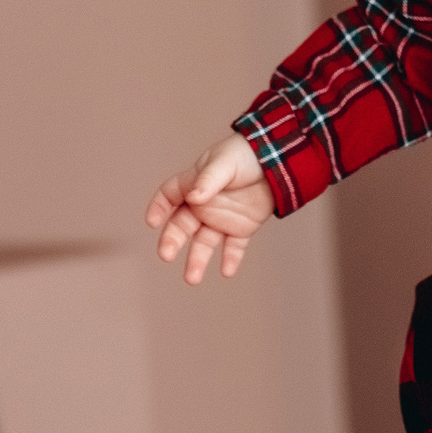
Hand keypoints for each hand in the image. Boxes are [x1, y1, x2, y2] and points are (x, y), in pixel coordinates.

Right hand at [145, 133, 276, 283]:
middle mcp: (203, 205)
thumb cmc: (245, 154)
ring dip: (197, 259)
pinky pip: (234, 247)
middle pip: (181, 225)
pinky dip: (230, 259)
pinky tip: (227, 271)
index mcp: (193, 184)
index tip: (152, 221)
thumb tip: (193, 197)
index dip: (159, 208)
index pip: (169, 196)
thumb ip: (209, 179)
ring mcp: (221, 218)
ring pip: (204, 242)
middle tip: (166, 254)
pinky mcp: (241, 228)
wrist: (278, 160)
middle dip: (172, 240)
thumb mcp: (225, 162)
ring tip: (192, 278)